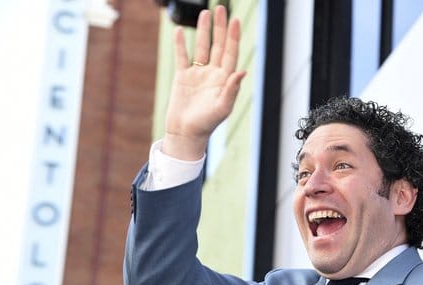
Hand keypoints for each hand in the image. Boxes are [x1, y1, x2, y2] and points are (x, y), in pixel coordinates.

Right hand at [163, 5, 245, 159]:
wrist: (186, 134)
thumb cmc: (206, 124)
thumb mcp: (222, 108)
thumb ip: (231, 89)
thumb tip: (241, 71)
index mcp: (224, 80)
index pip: (230, 53)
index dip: (233, 37)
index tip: (235, 21)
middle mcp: (212, 74)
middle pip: (218, 45)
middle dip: (220, 27)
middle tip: (221, 9)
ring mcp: (197, 74)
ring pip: (202, 47)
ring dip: (204, 31)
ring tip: (204, 13)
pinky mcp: (182, 77)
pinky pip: (182, 56)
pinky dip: (181, 44)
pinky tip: (181, 31)